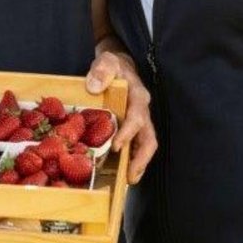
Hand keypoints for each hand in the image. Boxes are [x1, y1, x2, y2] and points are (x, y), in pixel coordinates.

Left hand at [86, 50, 156, 183]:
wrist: (118, 67)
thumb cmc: (112, 66)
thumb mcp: (107, 61)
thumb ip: (102, 70)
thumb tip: (94, 87)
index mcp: (138, 97)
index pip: (138, 118)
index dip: (129, 134)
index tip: (117, 146)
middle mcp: (143, 112)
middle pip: (148, 139)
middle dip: (141, 159)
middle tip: (130, 177)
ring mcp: (139, 122)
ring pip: (144, 146)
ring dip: (138, 165)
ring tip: (127, 181)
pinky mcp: (131, 129)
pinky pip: (134, 147)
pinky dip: (129, 160)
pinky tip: (119, 173)